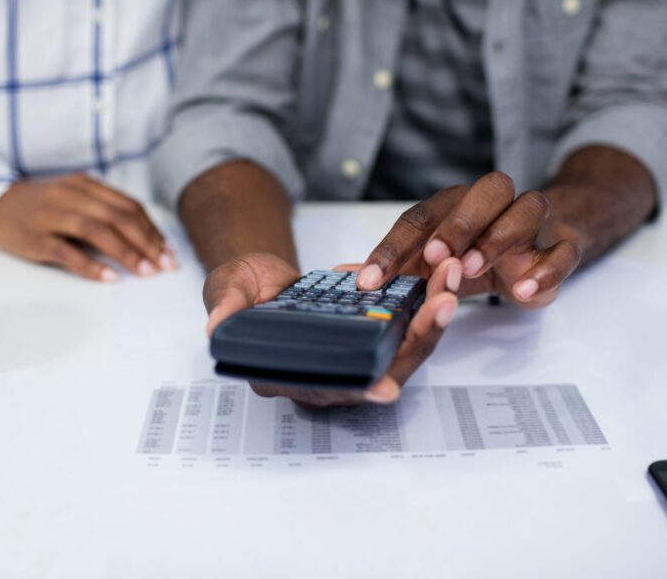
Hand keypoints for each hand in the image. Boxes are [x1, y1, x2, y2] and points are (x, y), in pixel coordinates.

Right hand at [0, 173, 175, 280]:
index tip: (168, 252)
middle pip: (117, 218)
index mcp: (85, 185)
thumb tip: (145, 240)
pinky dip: (90, 265)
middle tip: (164, 266)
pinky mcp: (33, 237)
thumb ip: (103, 211)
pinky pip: (66, 251)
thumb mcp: (74, 198)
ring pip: (96, 231)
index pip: (128, 207)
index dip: (152, 230)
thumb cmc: (40, 206)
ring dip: (126, 253)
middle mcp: (70, 196)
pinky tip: (110, 278)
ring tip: (146, 272)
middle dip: (146, 243)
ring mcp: (50, 215)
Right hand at [204, 253, 458, 407]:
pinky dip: (425, 305)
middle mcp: (326, 373)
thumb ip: (225, 307)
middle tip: (442, 304)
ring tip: (449, 283)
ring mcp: (353, 354)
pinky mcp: (370, 333)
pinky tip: (442, 279)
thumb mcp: (227, 289)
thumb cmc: (242, 289)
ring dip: (430, 320)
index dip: (355, 390)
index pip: (326, 389)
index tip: (384, 388)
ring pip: (402, 350)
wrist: (259, 276)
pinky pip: (405, 328)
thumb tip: (217, 327)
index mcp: (286, 374)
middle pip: (382, 370)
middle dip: (416, 341)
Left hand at [356, 172, 581, 307]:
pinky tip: (522, 291)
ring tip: (472, 269)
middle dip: (458, 223)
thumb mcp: (428, 265)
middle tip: (434, 257)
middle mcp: (495, 204)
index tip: (369, 281)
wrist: (536, 251)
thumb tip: (340, 277)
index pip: (420, 217)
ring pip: (528, 210)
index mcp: (455, 205)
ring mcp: (532, 224)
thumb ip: (391, 270)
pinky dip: (547, 268)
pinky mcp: (561, 248)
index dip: (392, 247)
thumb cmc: (472, 255)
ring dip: (499, 237)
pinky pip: (564, 250)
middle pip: (486, 192)